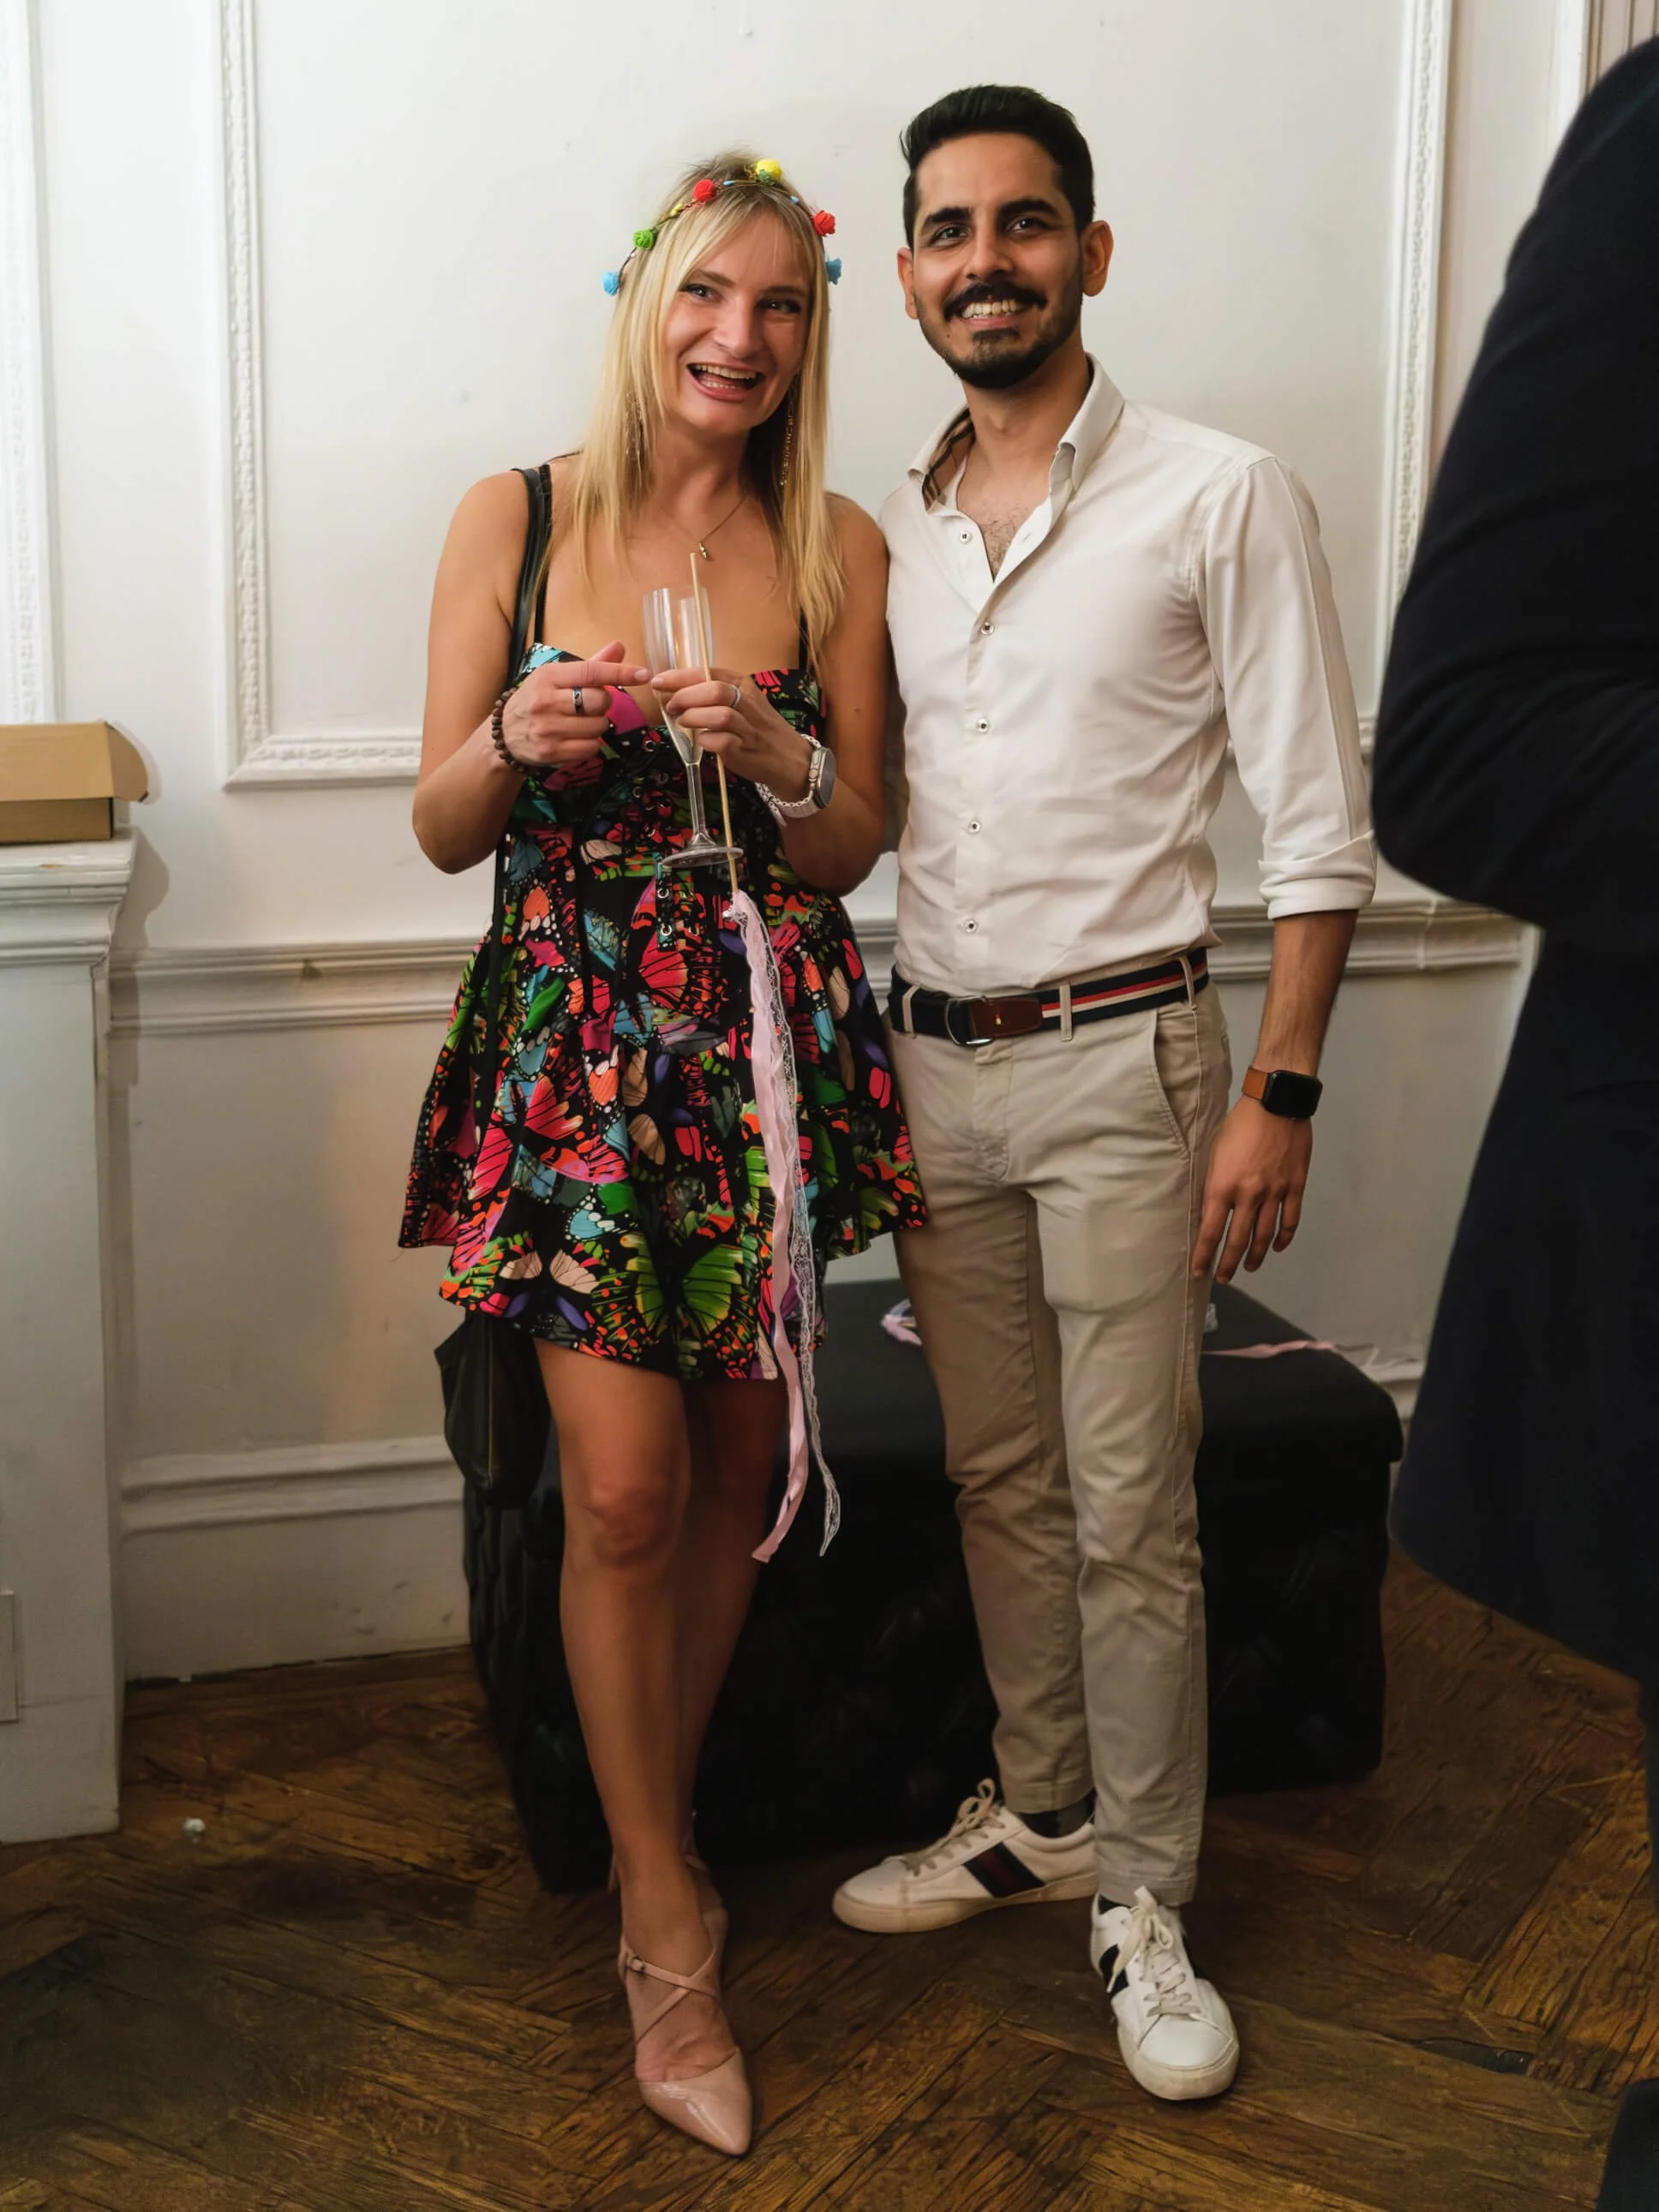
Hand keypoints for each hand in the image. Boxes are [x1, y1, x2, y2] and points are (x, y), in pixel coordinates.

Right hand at [496, 641, 649, 777]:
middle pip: (600, 701)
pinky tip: (574, 738)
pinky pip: (591, 747)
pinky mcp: (550, 752)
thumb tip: (619, 647)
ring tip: (578, 723)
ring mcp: (548, 729)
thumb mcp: (556, 678)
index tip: (644, 674)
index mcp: (548, 677)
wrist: (504, 735)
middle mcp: (546, 701)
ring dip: (597, 726)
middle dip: (604, 704)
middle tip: (589, 706)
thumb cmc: (537, 700)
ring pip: (599, 727)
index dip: (621, 672)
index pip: (591, 672)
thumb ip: (591, 665)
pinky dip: (590, 744)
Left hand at [651, 666, 813, 798]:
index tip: (659, 682)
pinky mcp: (745, 749)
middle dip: (685, 697)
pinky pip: (721, 741)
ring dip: (694, 717)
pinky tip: (701, 742)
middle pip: (713, 690)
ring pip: (718, 714)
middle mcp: (747, 701)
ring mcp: (748, 726)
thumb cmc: (758, 729)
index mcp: (743, 684)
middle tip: (670, 706)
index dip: (680, 676)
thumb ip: (712, 695)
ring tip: (683, 722)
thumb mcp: (741, 702)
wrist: (789, 758)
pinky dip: (705, 741)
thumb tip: (673, 692)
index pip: (708, 672)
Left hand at [1191, 1098, 1312, 1283]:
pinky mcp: (1295, 1186)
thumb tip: (1211, 1209)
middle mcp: (1248, 1194)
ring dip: (1254, 1256)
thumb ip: (1215, 1183)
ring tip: (1247, 1267)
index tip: (1199, 1271)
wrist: (1276, 1103)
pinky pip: (1290, 1220)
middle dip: (1228, 1263)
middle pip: (1237, 1240)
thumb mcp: (1215, 1152)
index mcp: (1222, 1185)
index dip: (1203, 1254)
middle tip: (1223, 1278)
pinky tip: (1276, 1247)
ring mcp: (1274, 1192)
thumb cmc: (1239, 1124)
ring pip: (1264, 1235)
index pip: (1210, 1230)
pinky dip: (1283, 1238)